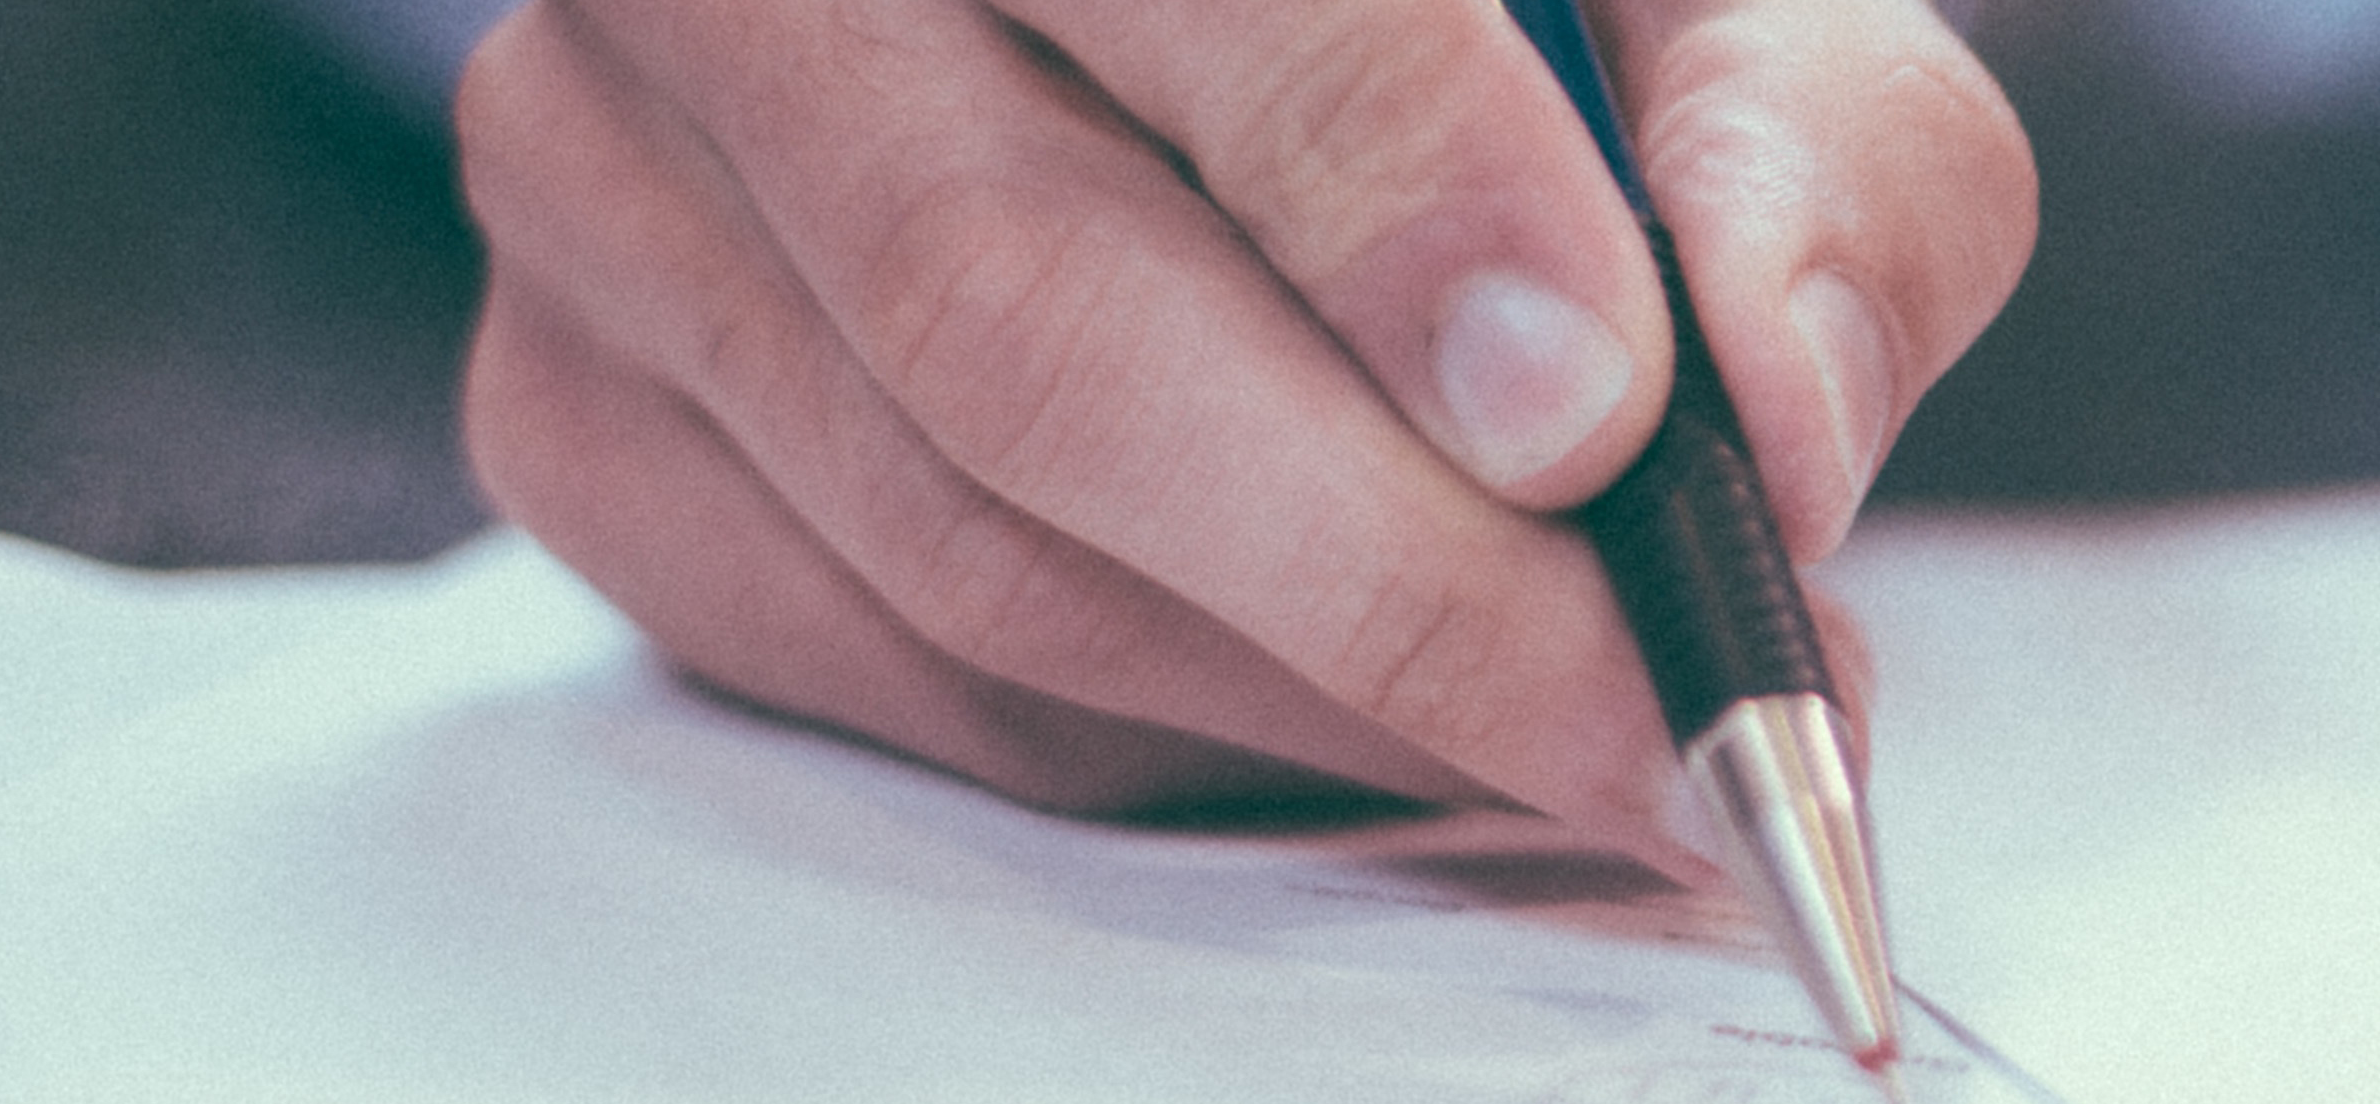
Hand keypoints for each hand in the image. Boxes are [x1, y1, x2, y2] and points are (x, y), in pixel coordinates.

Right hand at [450, 0, 2029, 870]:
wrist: (1220, 49)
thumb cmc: (1484, 27)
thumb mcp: (1715, 8)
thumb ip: (1802, 166)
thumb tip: (1765, 421)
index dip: (1402, 202)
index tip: (1601, 419)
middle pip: (1021, 306)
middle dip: (1384, 572)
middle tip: (1646, 705)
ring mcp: (614, 161)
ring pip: (956, 531)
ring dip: (1309, 687)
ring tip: (1571, 714)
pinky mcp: (577, 396)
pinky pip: (878, 656)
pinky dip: (1158, 727)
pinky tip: (1338, 688)